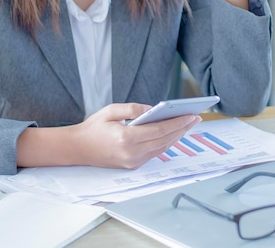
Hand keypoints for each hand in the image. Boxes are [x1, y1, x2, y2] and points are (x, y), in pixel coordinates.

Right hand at [67, 103, 201, 168]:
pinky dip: (166, 142)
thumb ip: (133, 108)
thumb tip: (153, 109)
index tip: (191, 115)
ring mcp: (132, 162)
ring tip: (188, 125)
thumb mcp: (111, 110)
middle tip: (196, 118)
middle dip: (182, 129)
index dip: (178, 123)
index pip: (160, 130)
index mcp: (126, 138)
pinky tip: (173, 133)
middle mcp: (131, 153)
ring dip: (177, 136)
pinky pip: (154, 153)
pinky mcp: (132, 165)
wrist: (77, 148)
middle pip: (165, 140)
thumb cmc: (93, 127)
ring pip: (162, 148)